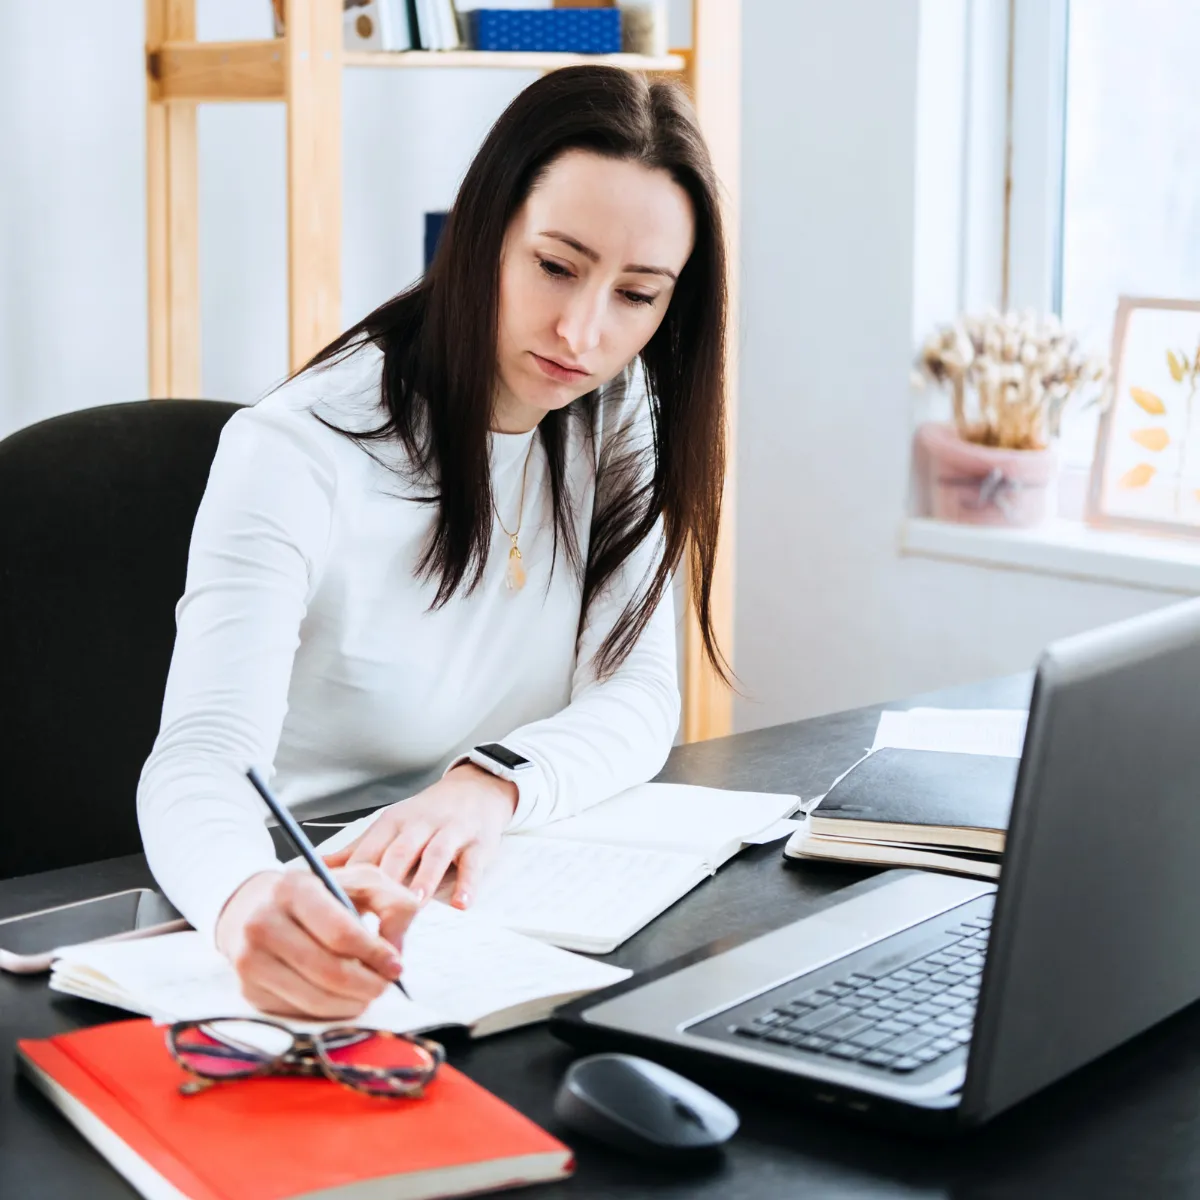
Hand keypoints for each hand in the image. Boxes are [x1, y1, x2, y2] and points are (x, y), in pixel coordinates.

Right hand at [214, 865, 418, 1019]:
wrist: (255, 906)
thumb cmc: (320, 894)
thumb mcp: (361, 881)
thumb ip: (393, 904)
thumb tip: (395, 952)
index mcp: (293, 888)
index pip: (340, 933)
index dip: (374, 954)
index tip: (395, 965)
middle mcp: (264, 923)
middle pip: (329, 972)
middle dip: (368, 985)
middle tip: (385, 984)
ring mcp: (251, 959)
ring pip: (315, 999)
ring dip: (352, 1002)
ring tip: (368, 991)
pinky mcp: (249, 990)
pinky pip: (299, 1012)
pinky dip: (329, 1011)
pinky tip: (340, 995)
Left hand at [322, 764, 517, 907]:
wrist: (474, 788)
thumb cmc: (426, 815)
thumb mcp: (390, 826)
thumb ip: (356, 850)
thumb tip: (313, 868)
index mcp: (392, 824)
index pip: (369, 852)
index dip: (353, 879)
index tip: (340, 908)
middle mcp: (420, 825)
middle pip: (399, 852)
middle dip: (386, 883)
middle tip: (374, 916)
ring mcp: (450, 831)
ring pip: (435, 855)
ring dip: (424, 879)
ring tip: (414, 904)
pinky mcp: (478, 842)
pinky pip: (472, 864)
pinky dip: (468, 884)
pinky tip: (461, 904)